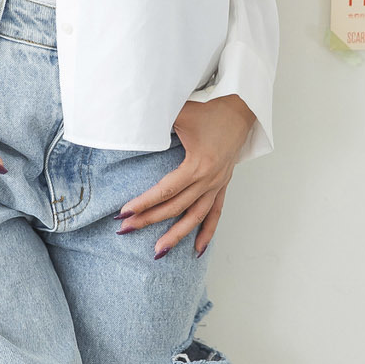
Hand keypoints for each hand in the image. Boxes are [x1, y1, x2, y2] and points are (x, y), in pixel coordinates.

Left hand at [117, 94, 254, 256]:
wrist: (240, 110)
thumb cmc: (209, 111)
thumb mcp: (180, 113)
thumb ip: (156, 122)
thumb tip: (130, 128)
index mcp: (198, 165)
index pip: (165, 191)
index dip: (143, 203)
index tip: (124, 213)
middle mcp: (209, 180)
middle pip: (176, 207)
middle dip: (149, 220)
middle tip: (125, 230)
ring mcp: (217, 185)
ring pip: (195, 217)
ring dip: (176, 236)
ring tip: (158, 252)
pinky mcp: (222, 186)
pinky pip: (215, 214)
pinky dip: (207, 233)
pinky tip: (197, 250)